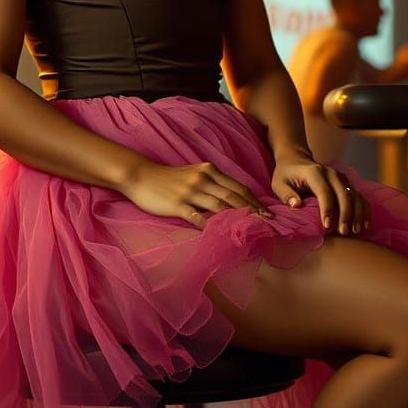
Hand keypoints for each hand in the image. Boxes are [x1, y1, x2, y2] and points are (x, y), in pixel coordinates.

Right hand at [119, 160, 270, 228]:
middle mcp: (203, 179)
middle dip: (253, 211)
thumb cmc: (167, 177)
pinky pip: (198, 217)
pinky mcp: (178, 205)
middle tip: (268, 224)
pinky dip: (211, 227)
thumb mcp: (193, 172)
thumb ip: (211, 182)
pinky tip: (221, 236)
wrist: (140, 175)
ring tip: (252, 231)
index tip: (267, 213)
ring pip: (220, 207)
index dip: (255, 200)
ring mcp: (190, 192)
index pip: (238, 187)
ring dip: (238, 219)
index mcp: (209, 171)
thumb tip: (231, 198)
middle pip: (234, 197)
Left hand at [270, 152, 369, 235]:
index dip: (327, 209)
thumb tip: (297, 205)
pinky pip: (359, 196)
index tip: (327, 226)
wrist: (296, 159)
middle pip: (344, 194)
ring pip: (355, 195)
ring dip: (357, 214)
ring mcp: (341, 177)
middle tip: (343, 233)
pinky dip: (363, 210)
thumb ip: (286, 194)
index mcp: (314, 172)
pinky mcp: (346, 183)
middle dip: (345, 214)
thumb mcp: (278, 183)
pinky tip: (363, 224)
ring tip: (355, 231)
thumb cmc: (285, 174)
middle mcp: (330, 173)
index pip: (324, 191)